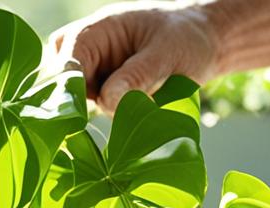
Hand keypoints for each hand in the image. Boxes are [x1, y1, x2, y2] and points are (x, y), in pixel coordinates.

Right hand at [49, 2, 223, 112]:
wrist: (205, 42)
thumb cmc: (187, 38)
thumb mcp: (166, 54)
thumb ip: (137, 76)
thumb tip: (109, 101)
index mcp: (98, 30)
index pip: (68, 61)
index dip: (69, 89)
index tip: (80, 116)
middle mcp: (90, 50)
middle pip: (64, 83)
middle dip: (85, 103)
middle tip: (120, 111)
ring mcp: (97, 72)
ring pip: (84, 102)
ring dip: (109, 110)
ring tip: (147, 102)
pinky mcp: (108, 91)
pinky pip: (102, 110)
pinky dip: (119, 114)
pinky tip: (144, 108)